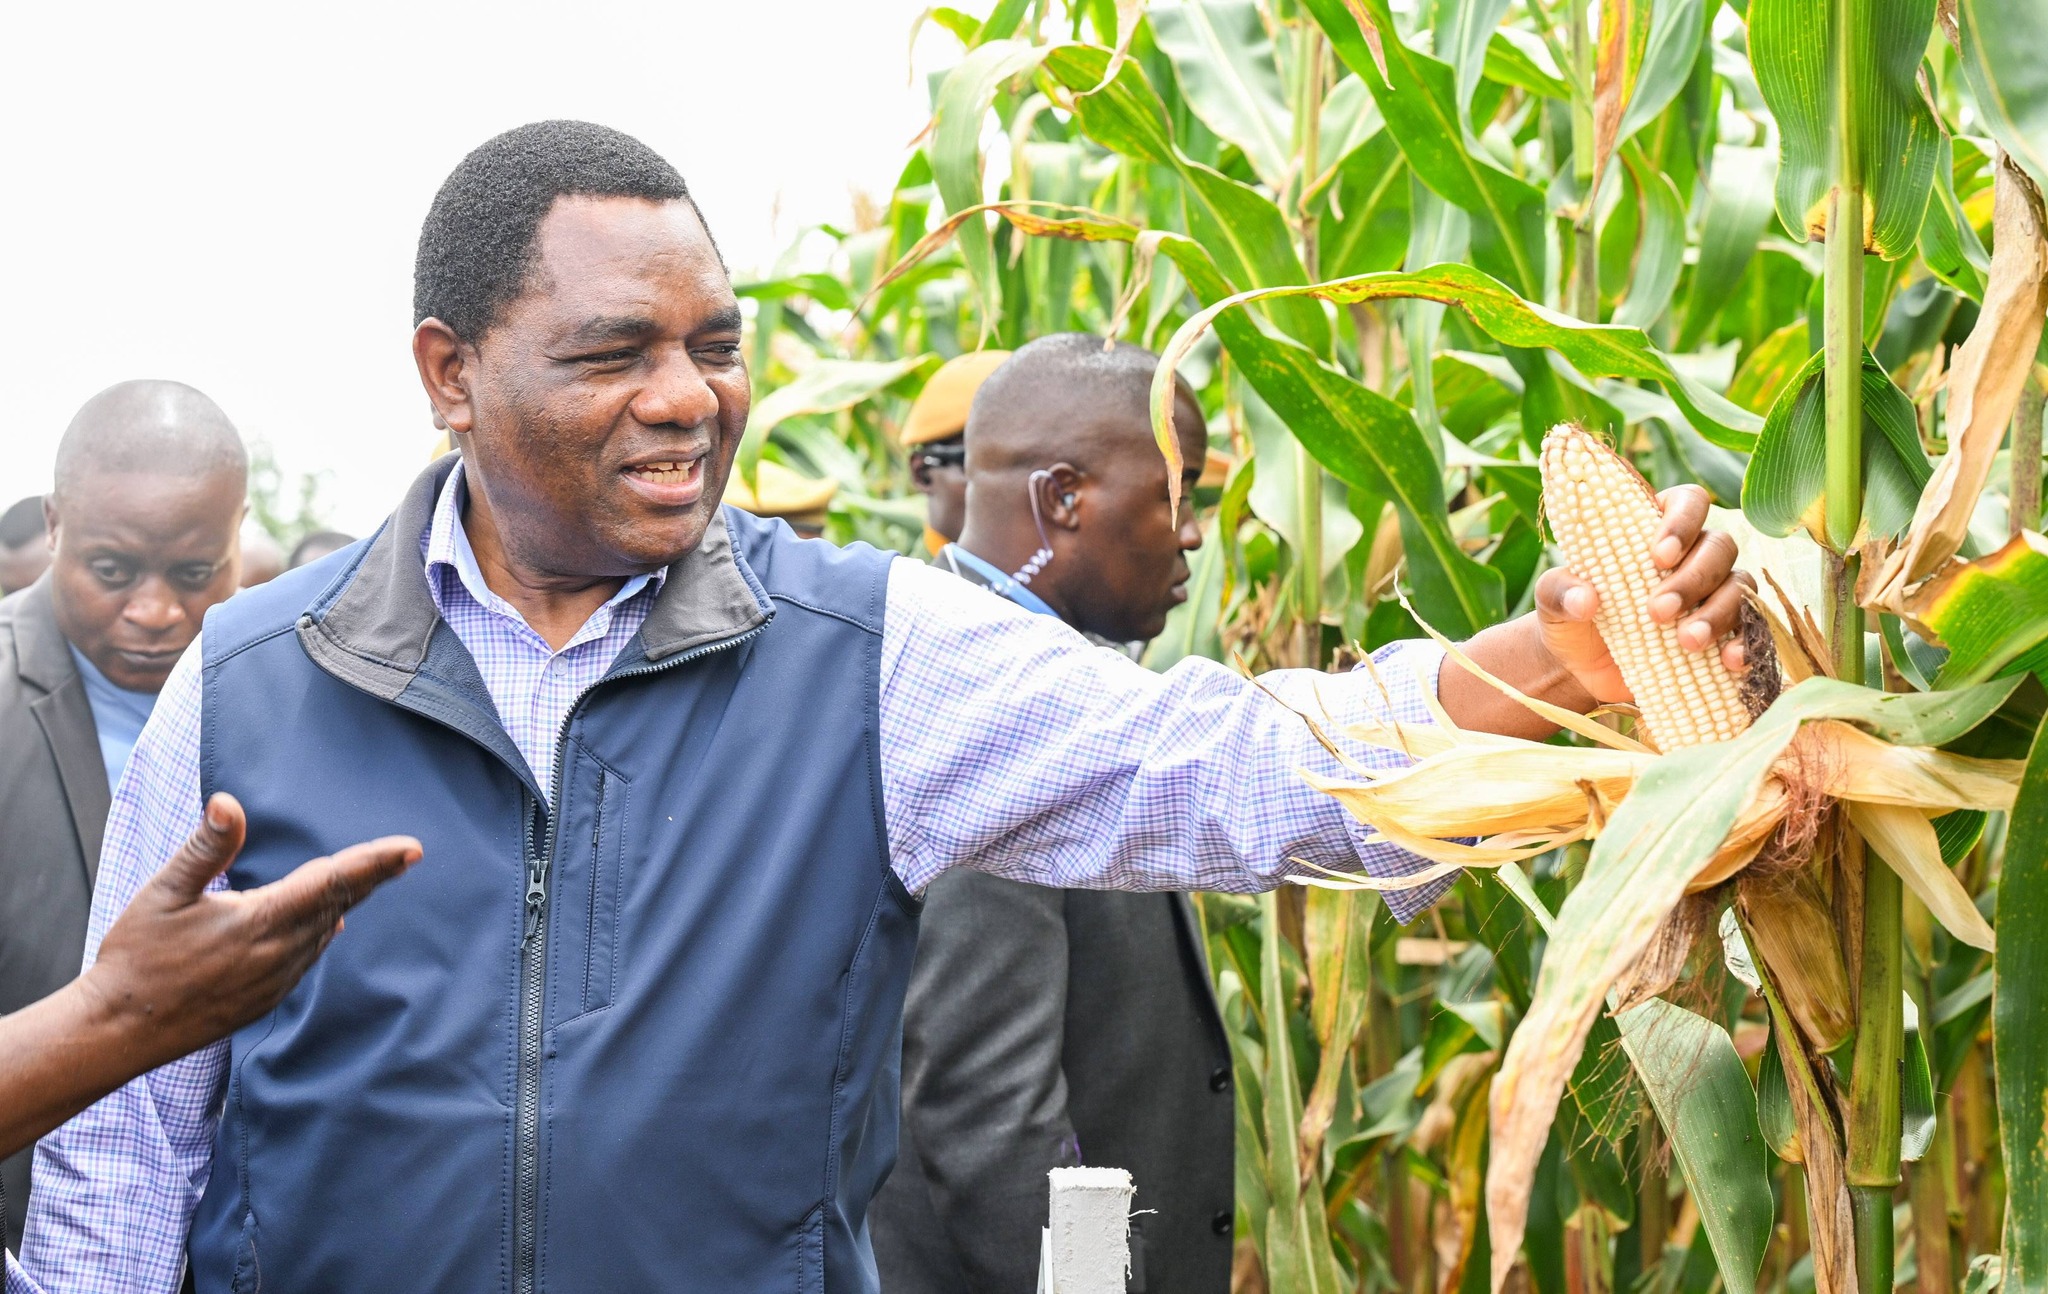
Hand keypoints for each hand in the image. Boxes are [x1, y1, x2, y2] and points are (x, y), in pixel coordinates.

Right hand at [81, 793, 421, 1070]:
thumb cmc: (136, 957)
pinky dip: (318, 932)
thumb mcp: (164, 893)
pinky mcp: (266, 1000)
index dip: (375, 862)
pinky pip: (306, 958)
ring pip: (323, 932)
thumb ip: (205, 848)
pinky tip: (322, 920)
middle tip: (401, 855)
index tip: (413, 848)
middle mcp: (279, 953)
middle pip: (338, 903)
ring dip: (342, 903)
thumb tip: (230, 803)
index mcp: (261, 921)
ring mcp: (276, 981)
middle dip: (369, 877)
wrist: (118, 1032)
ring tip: (365, 878)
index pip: (333, 881)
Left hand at [1530, 483, 1749, 707]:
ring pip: (1739, 586)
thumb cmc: (1569, 617)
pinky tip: (1730, 661)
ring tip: (1687, 642)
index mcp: (1653, 528)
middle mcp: (1692, 555)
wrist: (1580, 669)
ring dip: (1718, 613)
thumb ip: (1561, 591)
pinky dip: (1747, 643)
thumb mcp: (1551, 601)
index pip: (1688, 502)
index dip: (1682, 522)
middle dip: (1693, 578)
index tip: (1658, 555)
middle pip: (1719, 547)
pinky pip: (1753, 628)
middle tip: (1658, 612)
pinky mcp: (1725, 631)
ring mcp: (1713, 593)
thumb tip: (1585, 600)